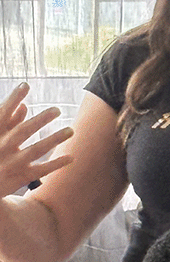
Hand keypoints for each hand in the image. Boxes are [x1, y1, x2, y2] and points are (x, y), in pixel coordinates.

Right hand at [0, 82, 73, 196]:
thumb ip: (9, 121)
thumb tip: (25, 105)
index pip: (3, 113)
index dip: (13, 98)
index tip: (25, 85)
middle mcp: (2, 147)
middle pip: (24, 131)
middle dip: (41, 119)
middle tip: (57, 109)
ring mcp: (12, 163)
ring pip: (36, 150)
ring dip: (54, 139)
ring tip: (71, 130)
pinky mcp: (21, 177)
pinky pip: (42, 170)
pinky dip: (57, 164)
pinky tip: (71, 157)